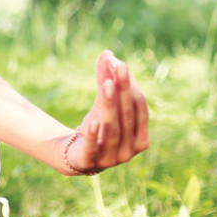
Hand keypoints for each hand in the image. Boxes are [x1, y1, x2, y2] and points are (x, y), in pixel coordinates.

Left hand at [61, 50, 148, 174]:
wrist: (75, 155)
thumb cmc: (97, 128)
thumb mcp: (102, 104)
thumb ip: (105, 80)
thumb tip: (108, 53)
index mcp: (141, 138)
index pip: (139, 108)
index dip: (131, 86)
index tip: (120, 65)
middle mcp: (130, 151)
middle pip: (127, 116)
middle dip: (123, 91)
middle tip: (118, 67)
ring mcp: (110, 159)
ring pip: (112, 129)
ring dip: (109, 105)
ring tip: (104, 83)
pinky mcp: (88, 162)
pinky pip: (93, 148)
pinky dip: (94, 134)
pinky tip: (93, 120)